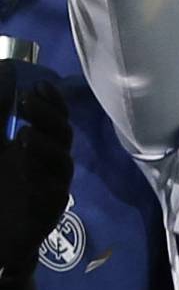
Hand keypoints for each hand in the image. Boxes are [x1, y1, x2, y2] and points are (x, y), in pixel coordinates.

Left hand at [0, 80, 72, 281]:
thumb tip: (5, 76)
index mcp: (37, 147)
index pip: (54, 119)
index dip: (52, 102)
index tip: (40, 84)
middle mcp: (49, 165)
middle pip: (63, 136)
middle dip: (50, 117)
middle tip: (28, 101)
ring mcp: (51, 189)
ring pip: (62, 163)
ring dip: (47, 146)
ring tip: (24, 135)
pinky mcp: (47, 213)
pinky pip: (52, 194)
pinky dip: (40, 180)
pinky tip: (24, 168)